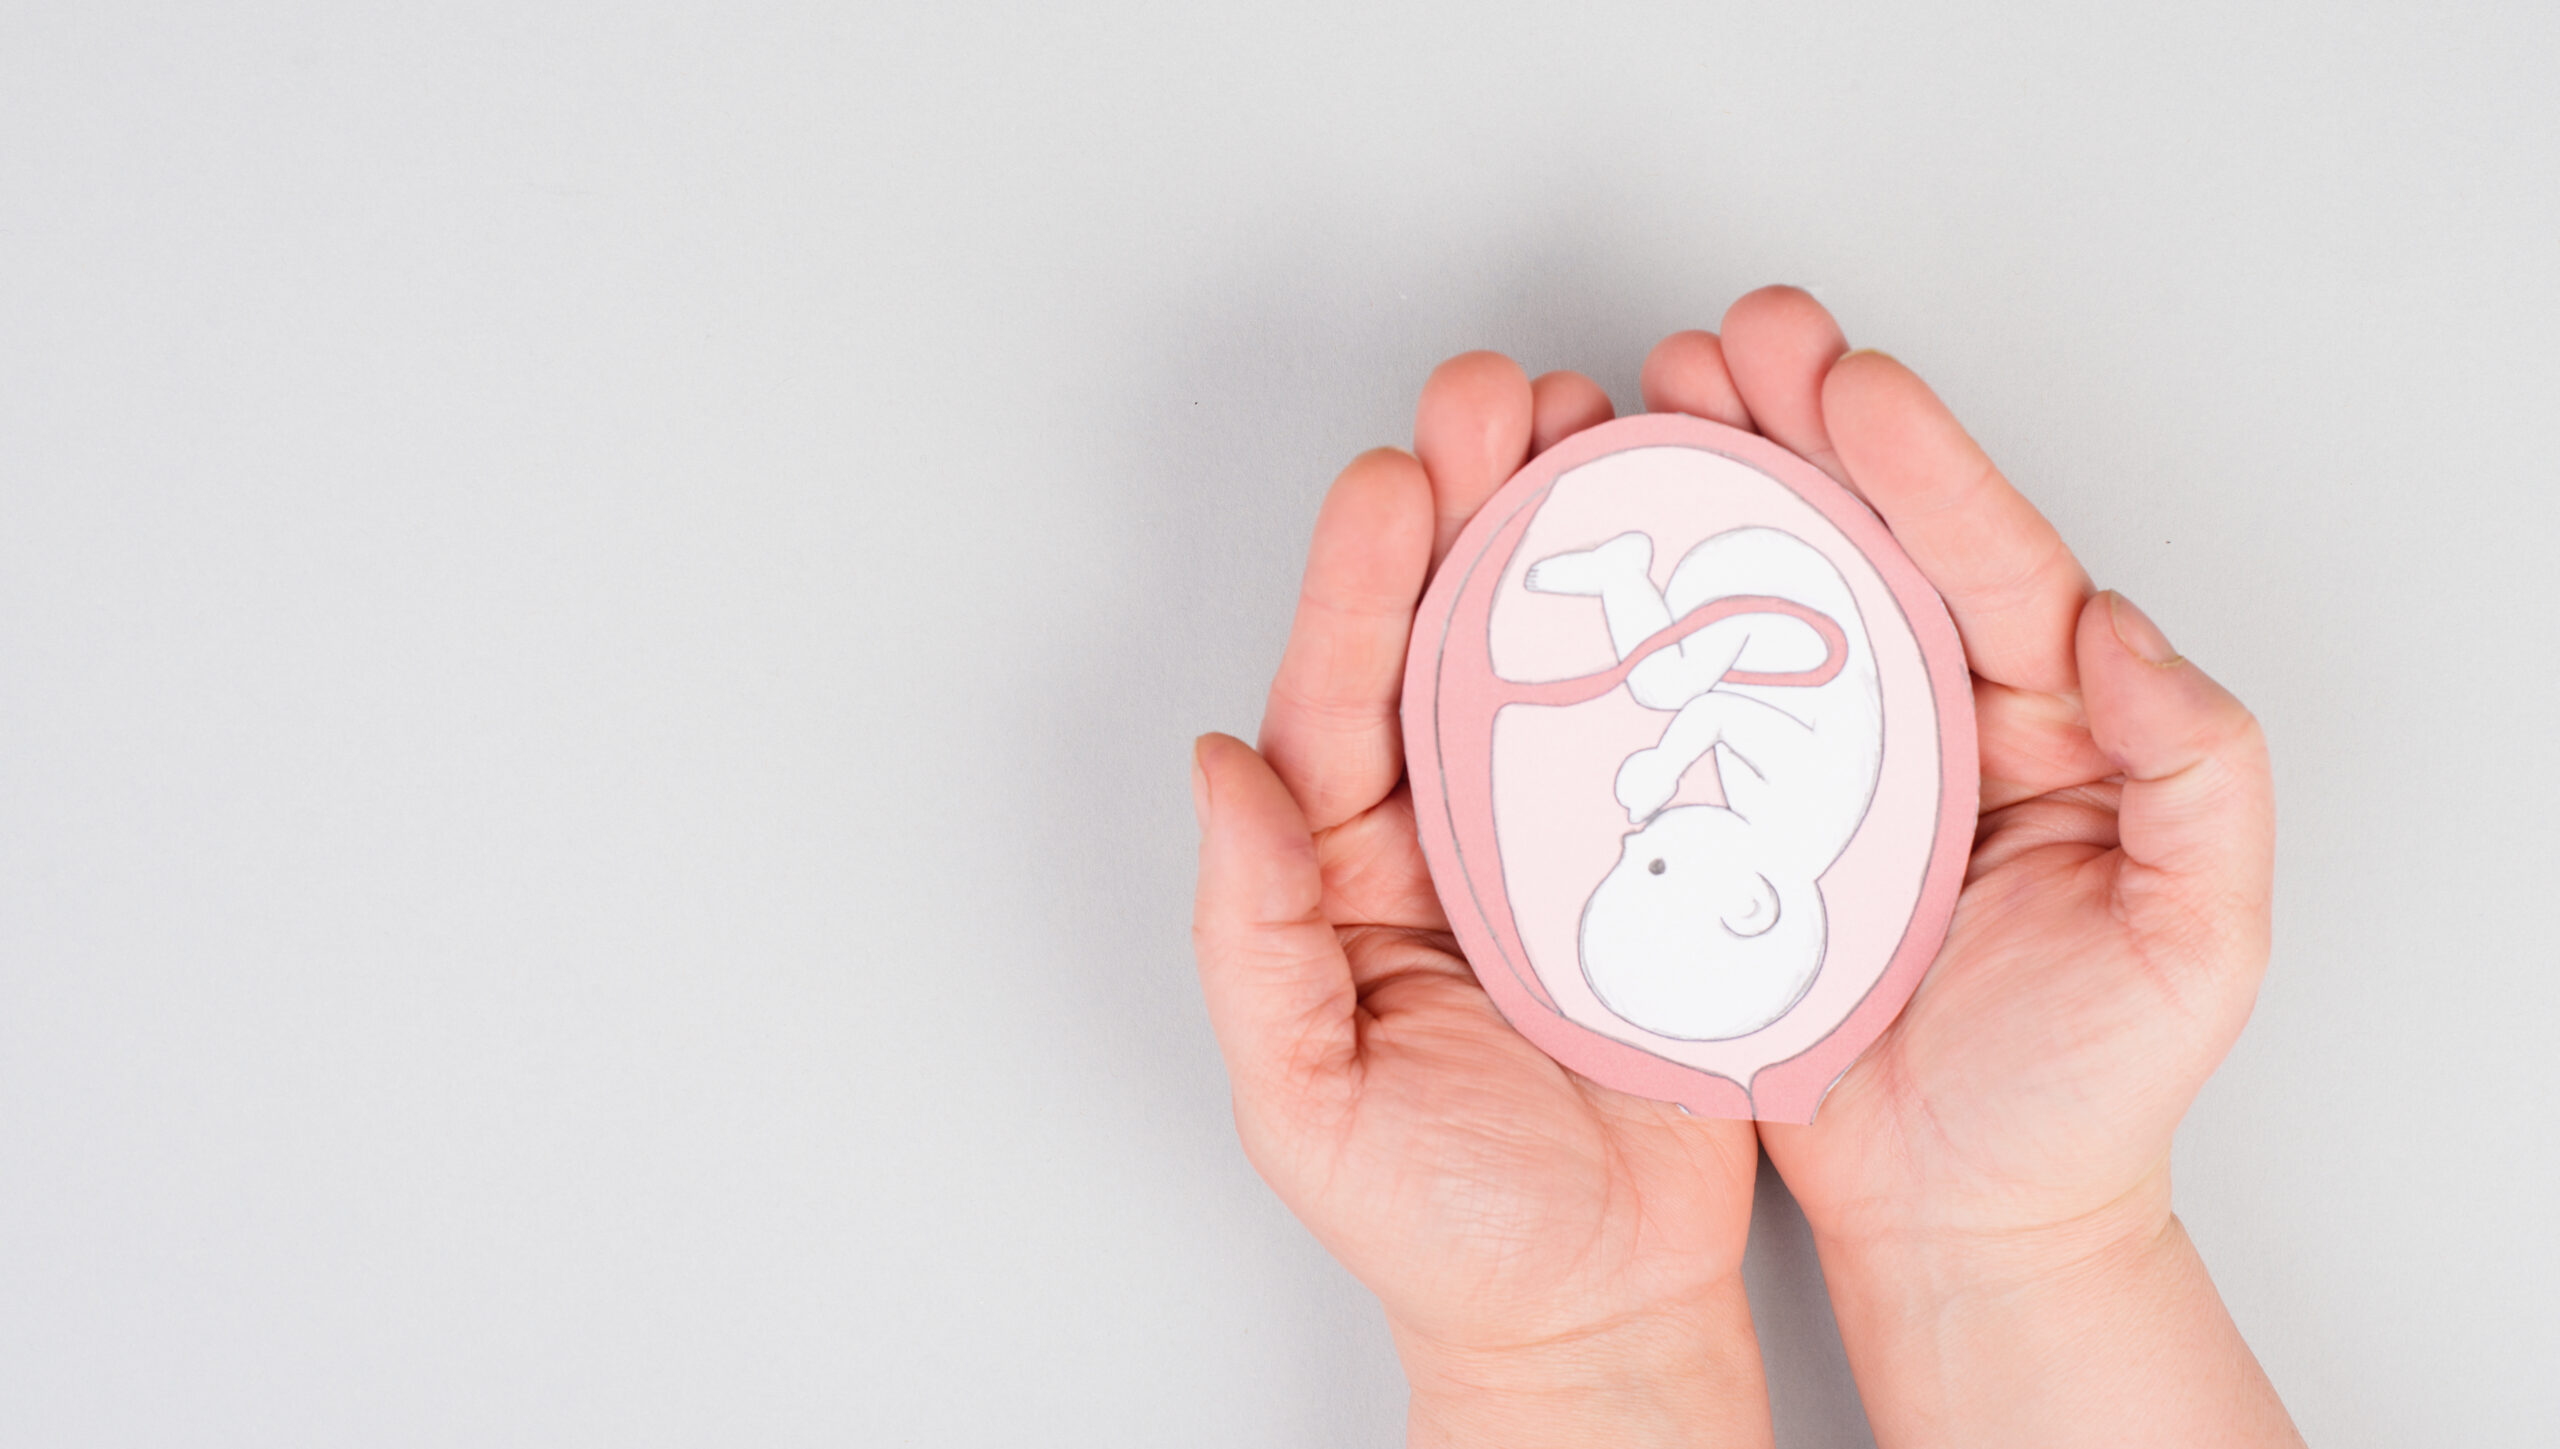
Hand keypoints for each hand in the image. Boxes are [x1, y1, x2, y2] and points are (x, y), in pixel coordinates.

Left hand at [1190, 357, 1769, 1446]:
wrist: (1594, 1314)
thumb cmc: (1440, 1226)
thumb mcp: (1306, 1098)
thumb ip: (1247, 930)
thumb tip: (1214, 764)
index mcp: (1348, 866)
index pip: (1344, 696)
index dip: (1362, 580)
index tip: (1392, 476)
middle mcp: (1453, 825)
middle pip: (1455, 634)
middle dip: (1471, 503)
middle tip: (1504, 394)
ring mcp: (1568, 834)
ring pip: (1571, 654)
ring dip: (1585, 535)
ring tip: (1613, 423)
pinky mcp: (1676, 862)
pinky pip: (1683, 729)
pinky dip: (1699, 635)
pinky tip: (1725, 548)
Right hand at [1697, 289, 2296, 1445]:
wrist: (1965, 1220)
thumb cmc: (2087, 1097)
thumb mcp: (2196, 944)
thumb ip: (2200, 777)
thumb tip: (2122, 628)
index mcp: (2040, 719)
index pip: (1985, 561)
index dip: (1920, 465)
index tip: (1848, 382)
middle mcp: (1922, 720)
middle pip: (1855, 540)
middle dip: (1787, 426)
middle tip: (1717, 346)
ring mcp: (1816, 769)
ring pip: (1751, 600)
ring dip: (1693, 494)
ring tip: (1623, 411)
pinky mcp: (1726, 830)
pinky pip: (1672, 708)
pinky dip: (1621, 627)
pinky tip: (1564, 568)